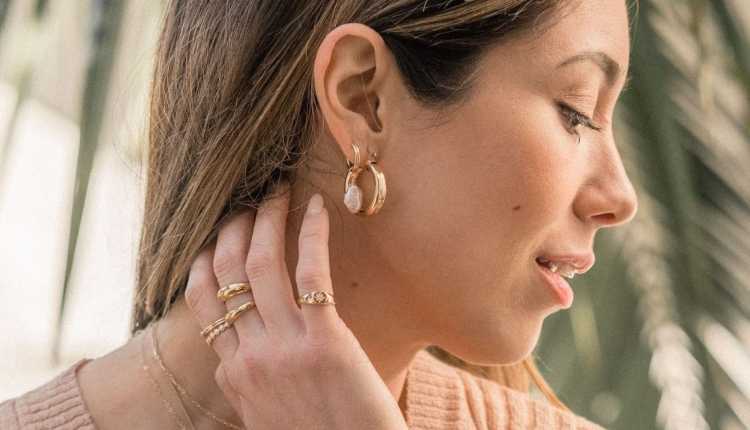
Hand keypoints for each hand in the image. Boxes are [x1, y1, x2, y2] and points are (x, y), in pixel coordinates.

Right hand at [184, 181, 407, 429]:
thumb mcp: (262, 416)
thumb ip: (244, 385)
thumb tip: (230, 364)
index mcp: (232, 374)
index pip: (202, 304)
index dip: (205, 261)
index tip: (215, 236)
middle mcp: (249, 355)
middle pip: (226, 275)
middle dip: (232, 230)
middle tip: (244, 203)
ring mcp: (285, 346)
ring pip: (261, 265)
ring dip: (266, 221)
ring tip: (276, 192)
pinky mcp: (326, 339)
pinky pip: (312, 272)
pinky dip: (312, 234)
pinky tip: (317, 208)